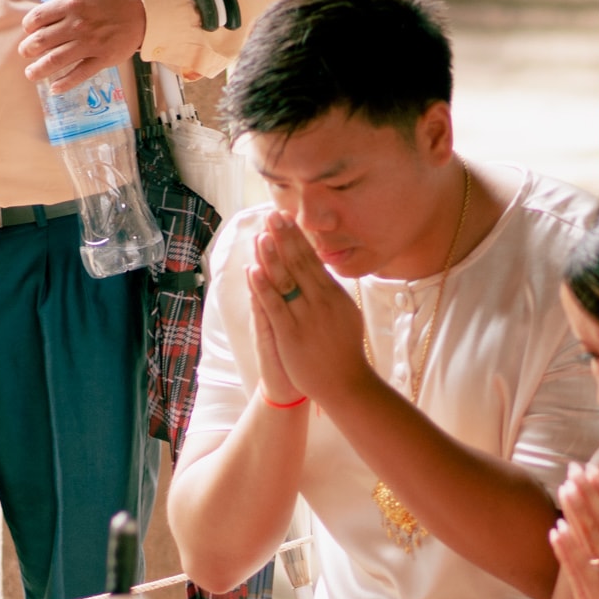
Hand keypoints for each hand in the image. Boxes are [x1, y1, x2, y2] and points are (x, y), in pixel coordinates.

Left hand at [20, 0, 146, 91]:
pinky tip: (54, 88)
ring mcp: (89, 44)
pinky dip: (65, 83)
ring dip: (39, 69)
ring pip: (57, 60)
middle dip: (28, 49)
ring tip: (30, 73)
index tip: (28, 30)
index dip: (28, 26)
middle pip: (43, 41)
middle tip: (25, 52)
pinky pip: (79, 74)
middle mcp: (77, 25)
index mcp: (70, 3)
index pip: (38, 17)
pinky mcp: (101, 59)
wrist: (140, 10)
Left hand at [247, 214, 369, 405]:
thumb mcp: (345, 314)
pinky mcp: (291, 334)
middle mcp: (321, 301)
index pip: (312, 259)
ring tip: (261, 235)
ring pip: (286, 281)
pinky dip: (262, 287)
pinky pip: (274, 306)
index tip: (286, 217)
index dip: (297, 237)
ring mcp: (306, 317)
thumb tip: (323, 269)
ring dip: (272, 256)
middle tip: (272, 214)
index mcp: (334, 294)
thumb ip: (332, 292)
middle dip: (284, 237)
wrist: (345, 384)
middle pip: (299, 262)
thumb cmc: (344, 350)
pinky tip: (252, 270)